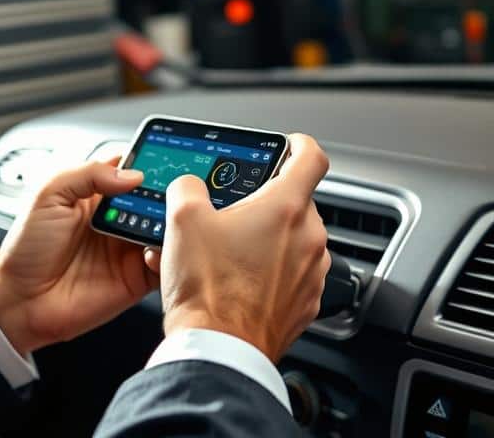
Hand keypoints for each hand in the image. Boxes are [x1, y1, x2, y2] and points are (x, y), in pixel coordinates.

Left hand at [0, 159, 159, 356]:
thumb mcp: (49, 195)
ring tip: (172, 217)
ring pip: (166, 229)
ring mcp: (128, 248)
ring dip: (173, 222)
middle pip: (156, 199)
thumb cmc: (26, 247)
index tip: (169, 155)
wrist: (19, 300)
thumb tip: (131, 174)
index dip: (151, 162)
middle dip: (169, 193)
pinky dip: (170, 256)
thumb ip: (88, 174)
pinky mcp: (136, 278)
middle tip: (178, 189)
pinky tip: (159, 249)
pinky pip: (164, 264)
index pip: (132, 170)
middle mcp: (117, 219)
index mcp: (97, 194)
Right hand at [146, 133, 330, 362]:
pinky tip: (238, 281)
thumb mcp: (182, 219)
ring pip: (293, 239)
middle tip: (231, 213)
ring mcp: (311, 273)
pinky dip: (270, 271)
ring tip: (228, 252)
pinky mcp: (306, 303)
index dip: (298, 144)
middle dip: (264, 204)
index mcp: (285, 207)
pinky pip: (292, 274)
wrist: (218, 349)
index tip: (288, 145)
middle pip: (295, 202)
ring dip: (267, 239)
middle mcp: (308, 237)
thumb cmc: (207, 288)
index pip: (311, 156)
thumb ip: (188, 187)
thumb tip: (190, 187)